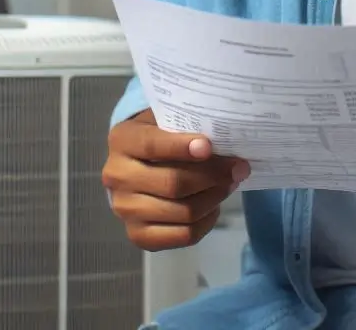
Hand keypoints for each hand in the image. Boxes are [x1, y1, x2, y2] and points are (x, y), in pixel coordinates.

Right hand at [102, 109, 249, 250]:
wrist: (134, 164)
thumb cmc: (158, 134)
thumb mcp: (165, 119)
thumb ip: (186, 125)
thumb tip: (226, 139)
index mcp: (122, 140)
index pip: (152, 146)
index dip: (182, 147)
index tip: (209, 147)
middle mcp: (117, 176)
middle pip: (173, 184)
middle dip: (212, 176)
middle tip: (238, 168)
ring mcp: (125, 210)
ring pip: (182, 212)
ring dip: (214, 198)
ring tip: (230, 184)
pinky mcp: (138, 235)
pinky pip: (183, 235)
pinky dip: (206, 222)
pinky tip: (214, 206)